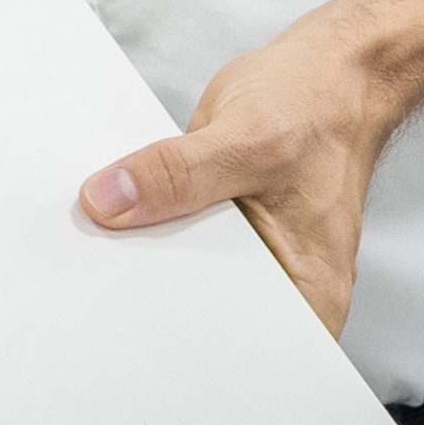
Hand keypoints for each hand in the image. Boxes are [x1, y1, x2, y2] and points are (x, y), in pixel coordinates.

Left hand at [76, 8, 402, 337]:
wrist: (331, 73)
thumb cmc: (318, 108)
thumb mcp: (250, 138)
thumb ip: (179, 174)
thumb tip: (108, 201)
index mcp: (308, 291)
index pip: (239, 351)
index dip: (183, 350)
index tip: (123, 330)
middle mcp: (280, 284)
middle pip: (201, 318)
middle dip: (150, 302)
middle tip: (92, 283)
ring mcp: (247, 256)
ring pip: (179, 276)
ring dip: (141, 257)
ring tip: (96, 245)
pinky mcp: (219, 226)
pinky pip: (173, 237)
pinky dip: (146, 224)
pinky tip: (115, 212)